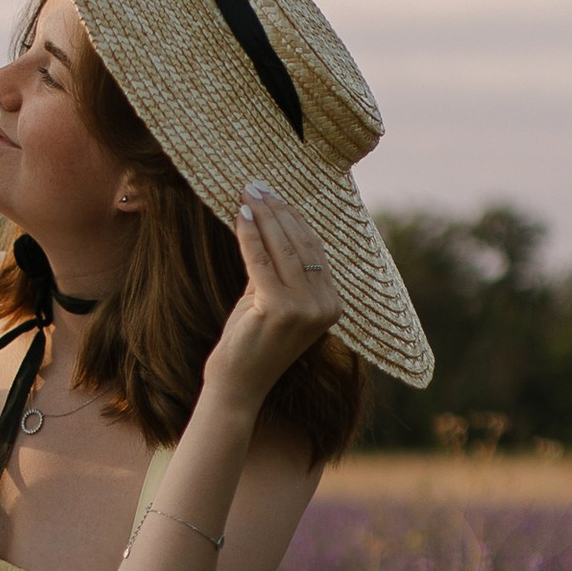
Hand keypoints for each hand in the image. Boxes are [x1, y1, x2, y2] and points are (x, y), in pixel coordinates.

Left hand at [204, 185, 339, 413]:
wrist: (239, 384)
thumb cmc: (252, 342)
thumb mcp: (271, 299)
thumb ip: (277, 268)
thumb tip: (268, 222)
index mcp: (332, 305)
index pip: (315, 250)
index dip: (294, 219)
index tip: (276, 195)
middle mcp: (325, 306)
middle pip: (302, 245)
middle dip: (278, 211)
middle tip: (257, 185)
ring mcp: (305, 309)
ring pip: (283, 249)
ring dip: (264, 216)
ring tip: (247, 193)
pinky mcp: (279, 309)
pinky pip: (261, 261)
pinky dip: (250, 235)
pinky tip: (241, 216)